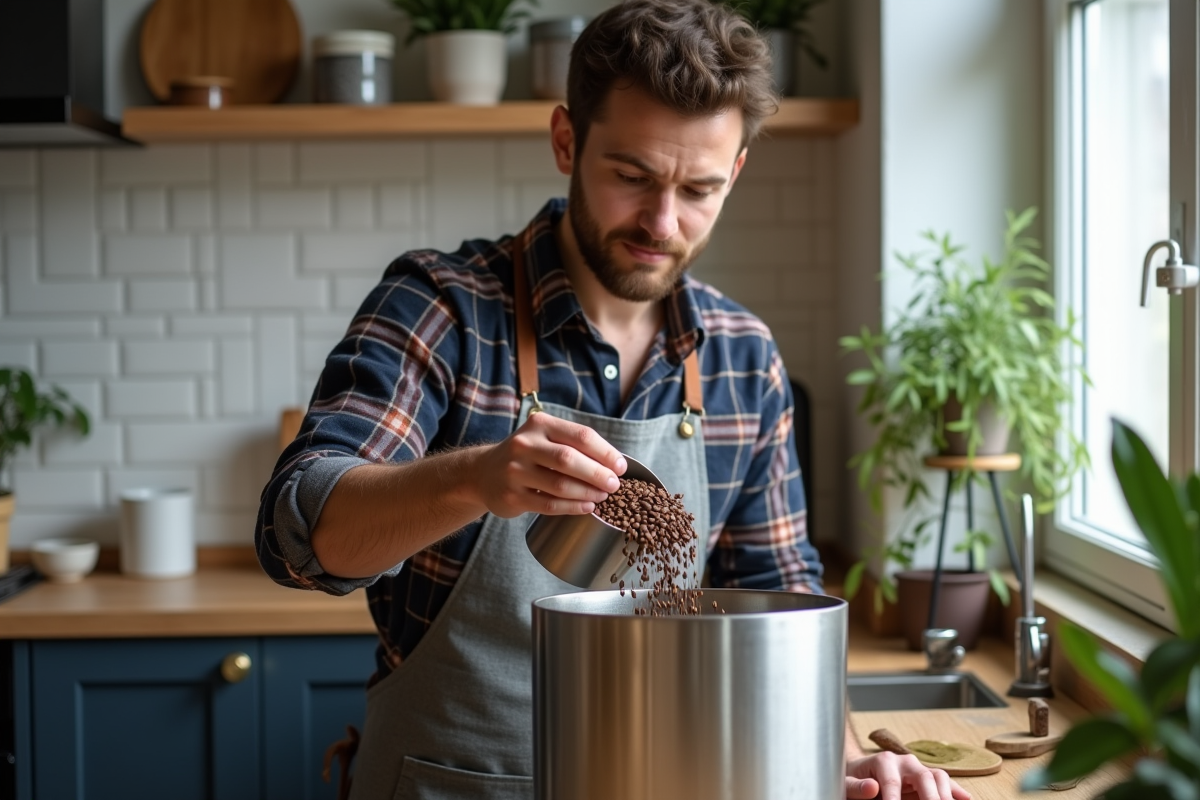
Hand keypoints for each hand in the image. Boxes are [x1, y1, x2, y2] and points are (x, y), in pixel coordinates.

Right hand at [473, 411, 626, 517]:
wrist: (483, 473)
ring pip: (560, 485)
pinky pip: (549, 504)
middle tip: (614, 485)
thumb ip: (574, 445)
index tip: (621, 467)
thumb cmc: (527, 455)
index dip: (605, 453)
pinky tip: (587, 507)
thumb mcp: (545, 438)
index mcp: (540, 425)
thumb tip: (615, 464)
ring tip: (603, 496)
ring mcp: (515, 471)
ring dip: (587, 492)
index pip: (581, 436)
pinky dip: (572, 507)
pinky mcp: (512, 496)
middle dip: (598, 474)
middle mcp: (524, 445)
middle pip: (569, 459)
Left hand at [845, 753, 970, 799]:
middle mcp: (905, 762)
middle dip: (931, 797)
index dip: (894, 799)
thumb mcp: (846, 783)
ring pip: (939, 777)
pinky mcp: (927, 780)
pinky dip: (956, 793)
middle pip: (924, 776)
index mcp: (884, 761)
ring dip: (947, 795)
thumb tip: (872, 787)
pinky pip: (946, 784)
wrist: (859, 773)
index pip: (892, 782)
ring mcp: (918, 770)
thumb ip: (856, 787)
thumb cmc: (851, 779)